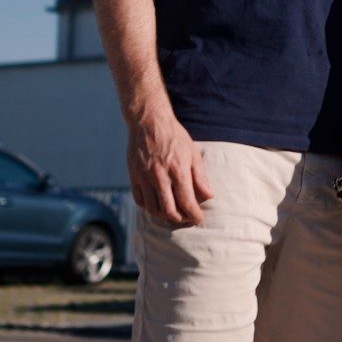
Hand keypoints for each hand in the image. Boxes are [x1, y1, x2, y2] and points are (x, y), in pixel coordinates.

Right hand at [126, 111, 213, 225]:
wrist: (149, 122)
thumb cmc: (174, 137)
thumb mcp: (192, 153)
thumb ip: (200, 177)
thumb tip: (208, 196)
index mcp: (178, 170)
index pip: (187, 202)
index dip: (194, 215)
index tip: (199, 219)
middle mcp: (160, 176)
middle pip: (169, 210)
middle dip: (180, 219)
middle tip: (186, 219)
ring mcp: (144, 177)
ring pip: (152, 208)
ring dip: (164, 216)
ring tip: (173, 214)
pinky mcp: (133, 176)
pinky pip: (140, 200)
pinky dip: (149, 207)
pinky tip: (158, 205)